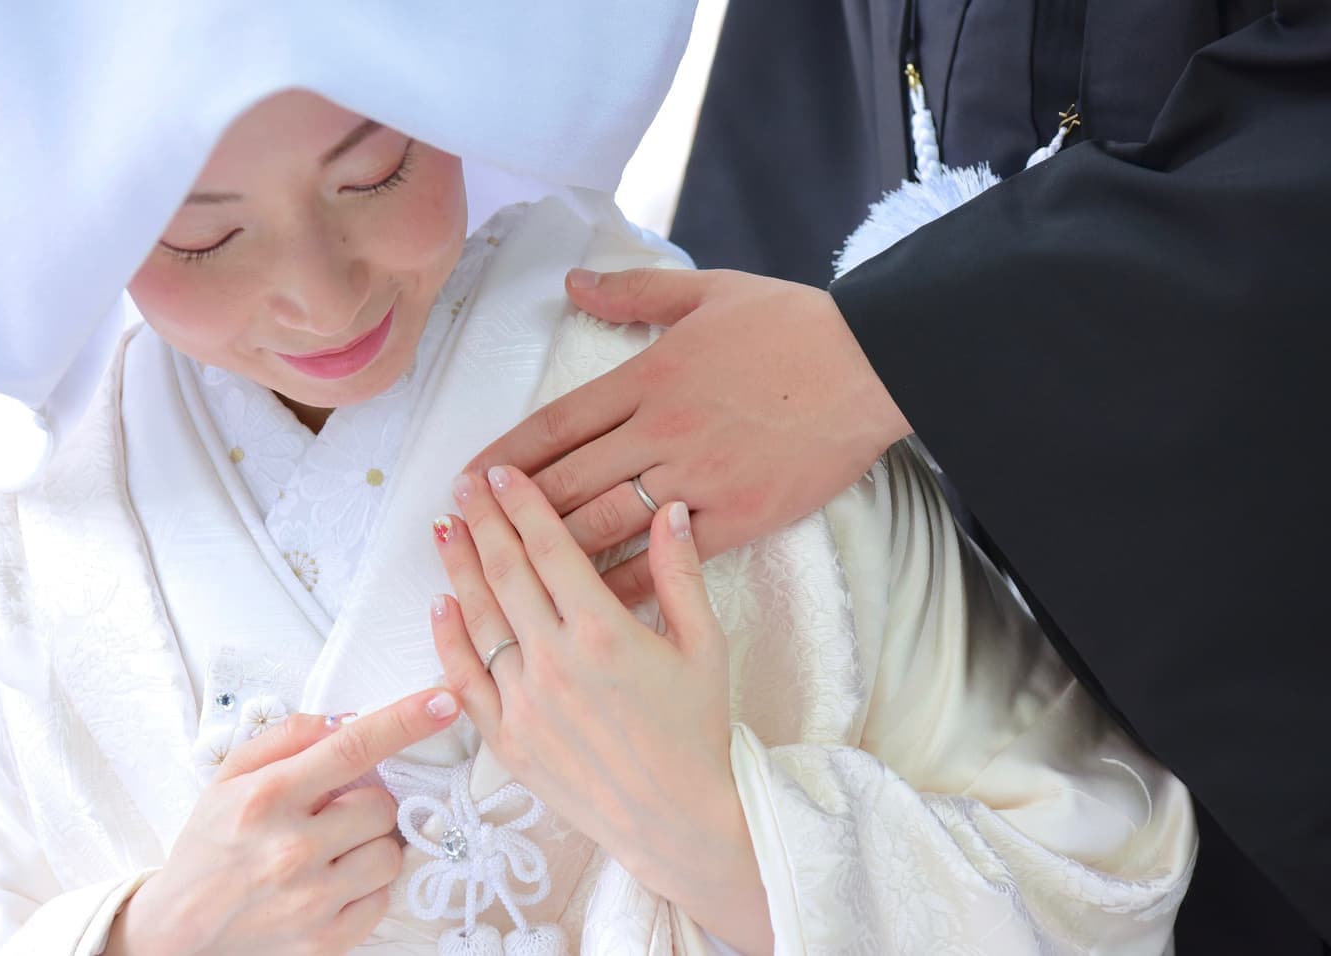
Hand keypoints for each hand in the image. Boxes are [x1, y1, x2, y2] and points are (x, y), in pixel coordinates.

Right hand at [105, 689, 460, 955]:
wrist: (179, 933)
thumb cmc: (209, 848)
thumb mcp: (229, 777)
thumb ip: (286, 738)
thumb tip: (341, 720)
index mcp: (268, 797)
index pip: (353, 746)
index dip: (406, 720)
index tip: (443, 701)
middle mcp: (292, 848)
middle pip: (382, 804)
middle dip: (364, 804)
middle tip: (329, 816)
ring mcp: (312, 899)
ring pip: (390, 851)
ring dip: (369, 846)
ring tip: (330, 852)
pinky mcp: (327, 939)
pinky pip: (382, 897)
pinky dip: (365, 887)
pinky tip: (331, 884)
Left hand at [429, 465, 772, 954]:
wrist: (678, 821)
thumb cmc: (697, 732)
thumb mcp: (705, 646)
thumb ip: (680, 574)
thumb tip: (670, 509)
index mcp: (603, 631)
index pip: (549, 548)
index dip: (521, 504)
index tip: (502, 473)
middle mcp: (555, 660)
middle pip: (505, 572)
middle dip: (482, 522)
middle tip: (464, 486)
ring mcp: (524, 701)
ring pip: (478, 619)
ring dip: (457, 568)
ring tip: (444, 528)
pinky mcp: (506, 739)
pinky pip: (464, 680)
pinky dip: (447, 640)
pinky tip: (440, 606)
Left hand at [468, 267, 909, 604]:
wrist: (873, 364)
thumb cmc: (794, 323)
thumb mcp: (708, 290)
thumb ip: (634, 292)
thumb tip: (574, 283)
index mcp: (649, 378)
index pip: (557, 423)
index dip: (506, 456)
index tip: (468, 481)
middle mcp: (662, 431)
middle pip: (568, 481)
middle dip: (511, 512)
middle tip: (467, 534)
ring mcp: (700, 478)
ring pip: (607, 522)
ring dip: (552, 551)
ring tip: (509, 575)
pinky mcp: (740, 517)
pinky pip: (670, 558)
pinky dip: (628, 581)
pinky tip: (593, 603)